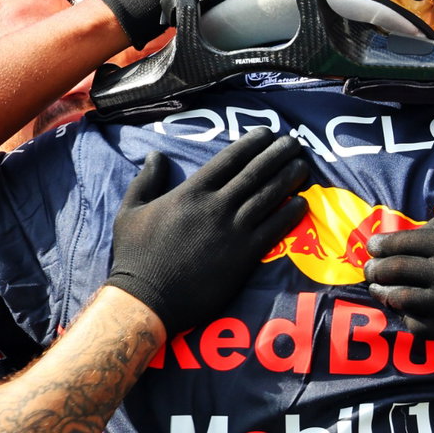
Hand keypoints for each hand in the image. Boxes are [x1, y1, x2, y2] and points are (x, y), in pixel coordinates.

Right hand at [107, 128, 307, 333]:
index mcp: (190, 192)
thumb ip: (146, 180)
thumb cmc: (135, 256)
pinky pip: (273, 229)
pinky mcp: (244, 256)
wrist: (148, 298)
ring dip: (289, 178)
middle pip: (254, 173)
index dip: (252, 143)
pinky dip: (290, 214)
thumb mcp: (130, 210)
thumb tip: (155, 155)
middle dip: (277, 154)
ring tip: (303, 165)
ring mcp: (233, 230)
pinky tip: (302, 202)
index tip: (267, 134)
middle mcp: (216, 206)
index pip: (229, 159)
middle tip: (295, 142)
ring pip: (268, 197)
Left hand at [364, 215, 433, 341]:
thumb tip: (411, 231)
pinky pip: (414, 323)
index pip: (402, 243)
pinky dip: (406, 314)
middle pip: (395, 269)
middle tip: (370, 268)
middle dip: (375, 268)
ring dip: (383, 292)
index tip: (372, 246)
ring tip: (379, 288)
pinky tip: (405, 307)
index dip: (381, 244)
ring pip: (399, 297)